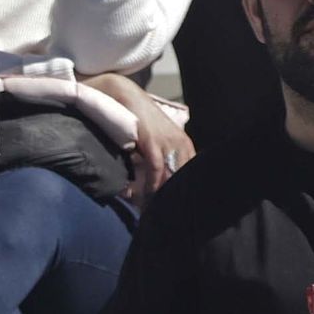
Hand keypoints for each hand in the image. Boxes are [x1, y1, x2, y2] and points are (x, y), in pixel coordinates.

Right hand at [82, 74, 194, 202]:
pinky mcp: (154, 141)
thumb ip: (158, 162)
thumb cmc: (137, 121)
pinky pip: (157, 169)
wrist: (123, 95)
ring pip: (171, 177)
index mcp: (184, 146)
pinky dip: (151, 185)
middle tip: (161, 218)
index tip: (171, 214)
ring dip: (161, 196)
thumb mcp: (154, 142)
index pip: (189, 177)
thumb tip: (154, 189)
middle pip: (183, 180)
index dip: (181, 197)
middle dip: (172, 200)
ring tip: (151, 213)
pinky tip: (145, 197)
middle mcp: (182, 144)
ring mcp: (170, 142)